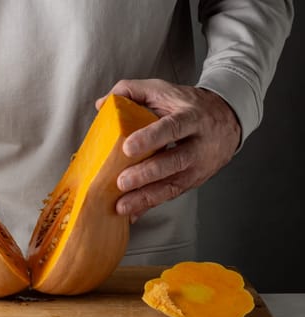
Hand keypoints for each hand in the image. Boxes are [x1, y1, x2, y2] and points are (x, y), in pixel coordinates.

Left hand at [96, 79, 240, 222]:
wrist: (227, 119)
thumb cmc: (187, 105)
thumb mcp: (163, 89)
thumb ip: (131, 91)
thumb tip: (102, 104)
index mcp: (191, 117)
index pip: (172, 127)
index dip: (151, 138)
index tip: (128, 147)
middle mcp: (199, 144)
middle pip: (174, 161)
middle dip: (147, 174)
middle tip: (122, 182)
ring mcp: (198, 166)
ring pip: (173, 184)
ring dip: (146, 198)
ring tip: (122, 206)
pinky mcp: (193, 181)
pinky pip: (170, 195)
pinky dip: (150, 205)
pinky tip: (132, 213)